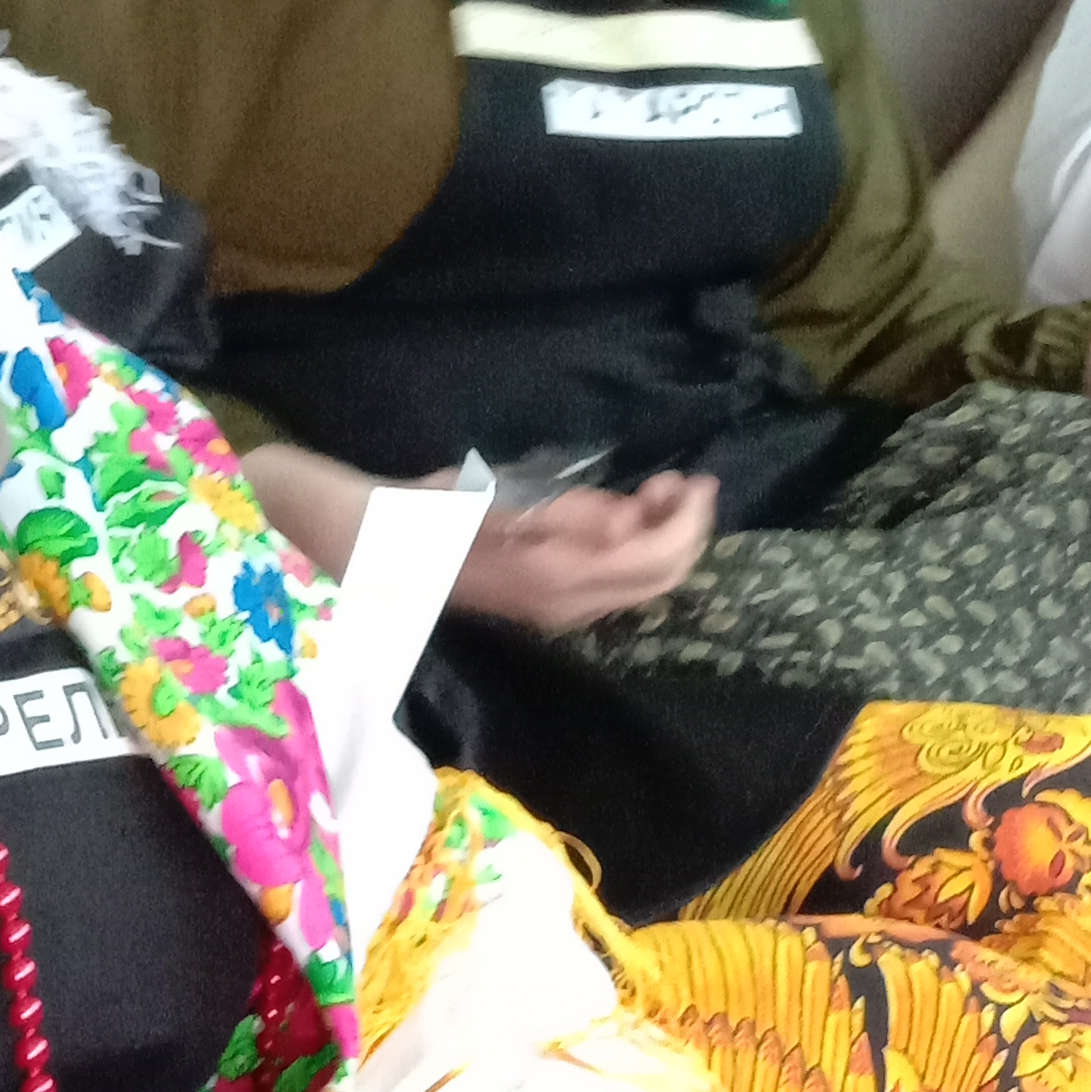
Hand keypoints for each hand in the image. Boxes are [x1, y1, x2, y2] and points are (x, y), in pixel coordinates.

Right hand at [451, 471, 717, 633]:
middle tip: (687, 481)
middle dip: (685, 530)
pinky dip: (637, 547)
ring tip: (660, 488)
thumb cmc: (445, 513)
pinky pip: (617, 580)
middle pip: (659, 579)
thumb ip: (577, 516)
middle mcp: (572, 606)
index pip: (654, 560)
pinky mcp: (554, 601)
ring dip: (662, 536)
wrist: (390, 548)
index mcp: (562, 578)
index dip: (688, 522)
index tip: (700, 481)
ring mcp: (564, 609)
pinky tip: (628, 514)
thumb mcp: (512, 501)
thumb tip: (635, 524)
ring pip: (641, 582)